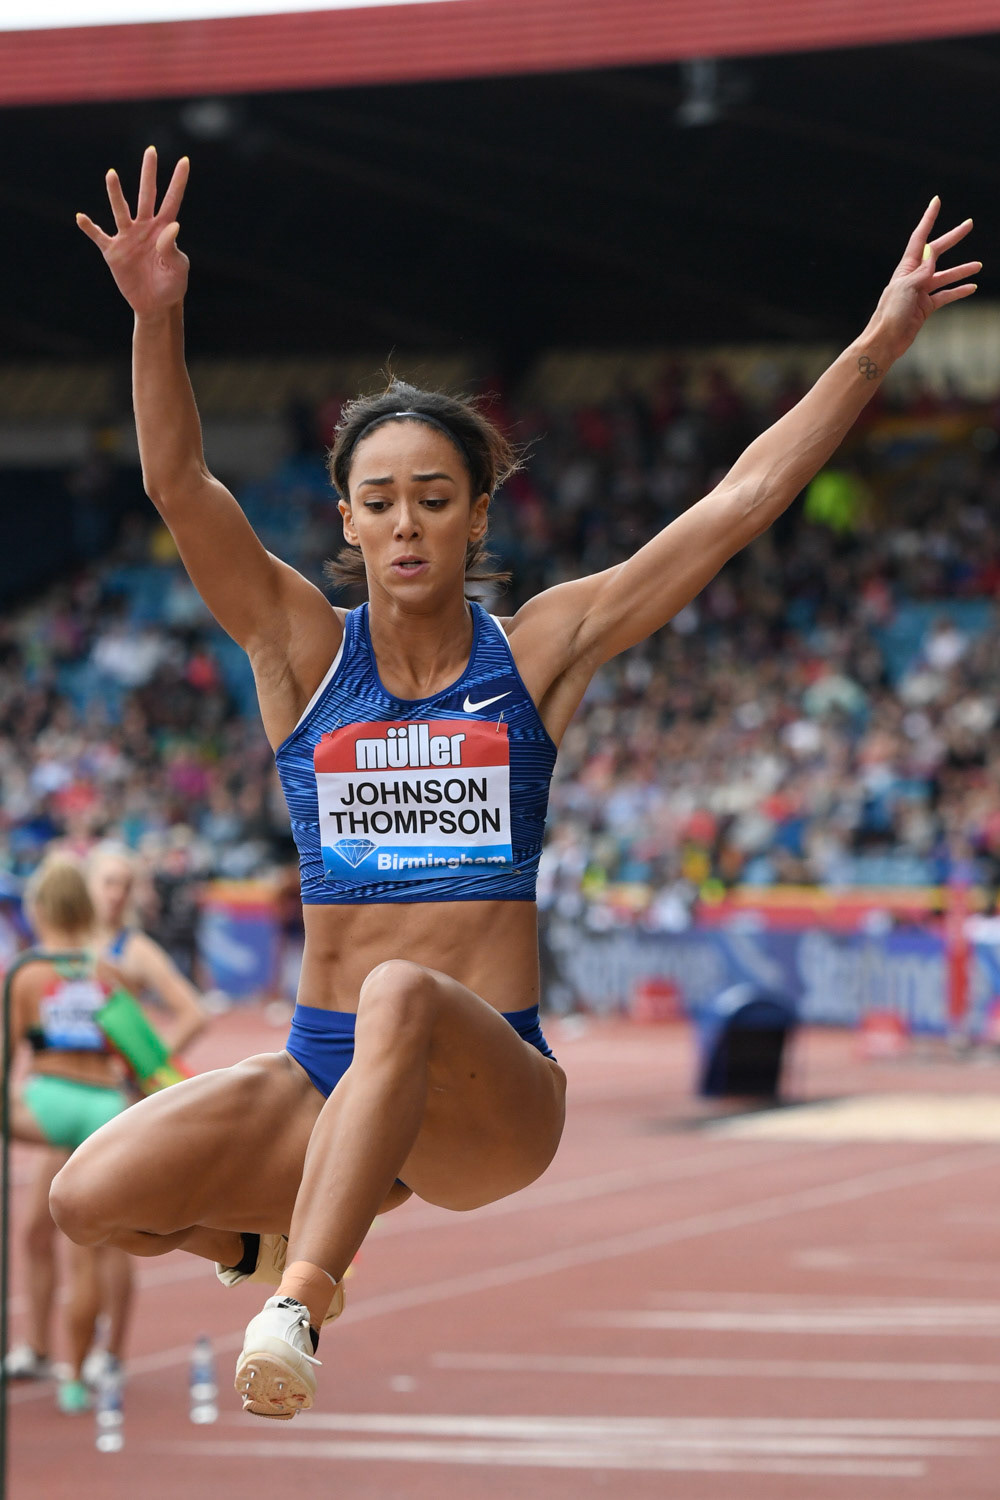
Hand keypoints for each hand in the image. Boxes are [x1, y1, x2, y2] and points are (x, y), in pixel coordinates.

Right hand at [76, 147, 190, 317]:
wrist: (155, 305)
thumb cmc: (172, 285)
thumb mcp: (178, 268)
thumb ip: (172, 248)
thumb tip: (172, 226)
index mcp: (164, 229)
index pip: (172, 201)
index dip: (178, 182)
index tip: (185, 161)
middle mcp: (145, 227)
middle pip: (146, 196)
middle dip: (148, 174)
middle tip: (150, 151)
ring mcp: (128, 237)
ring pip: (121, 210)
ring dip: (116, 193)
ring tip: (111, 174)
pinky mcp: (113, 252)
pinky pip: (99, 236)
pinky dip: (89, 228)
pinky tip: (81, 218)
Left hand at [869, 197, 979, 361]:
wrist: (885, 342)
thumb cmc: (891, 314)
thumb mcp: (906, 288)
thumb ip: (922, 271)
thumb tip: (932, 256)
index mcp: (905, 269)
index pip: (919, 238)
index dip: (928, 219)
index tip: (937, 201)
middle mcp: (913, 277)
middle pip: (936, 253)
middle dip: (952, 239)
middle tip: (969, 225)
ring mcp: (920, 292)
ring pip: (944, 276)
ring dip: (961, 270)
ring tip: (978, 265)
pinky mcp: (925, 308)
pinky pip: (945, 296)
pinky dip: (958, 291)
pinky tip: (971, 288)